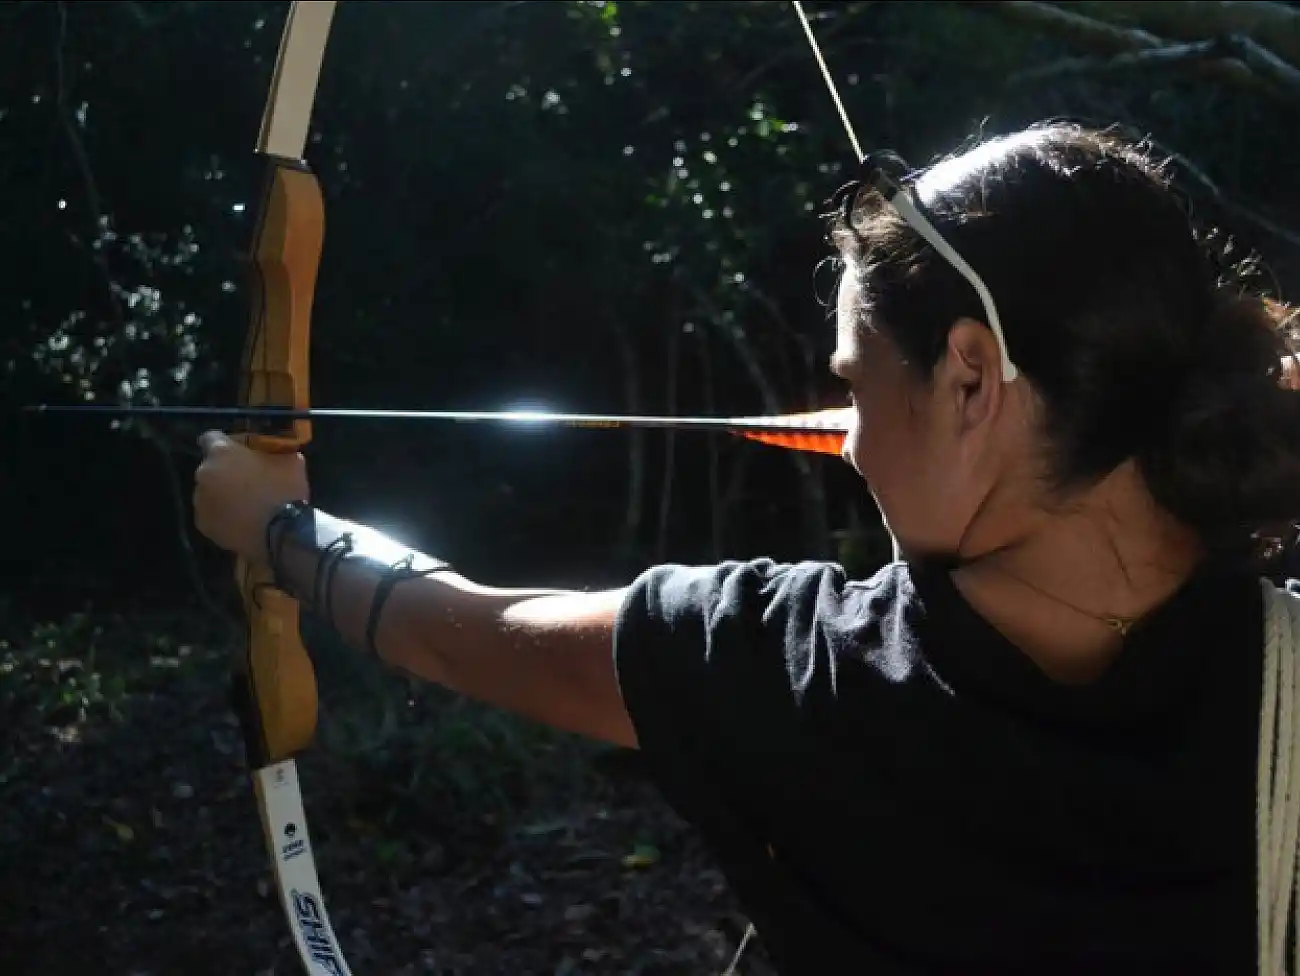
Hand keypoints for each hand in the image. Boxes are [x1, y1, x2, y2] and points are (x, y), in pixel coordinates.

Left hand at [194, 431, 309, 563]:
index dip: (226, 443)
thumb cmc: (285, 490)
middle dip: (225, 471)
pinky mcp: (203, 524)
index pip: (211, 437)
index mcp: (221, 452)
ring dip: (222, 494)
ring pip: (209, 492)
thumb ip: (274, 452)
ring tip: (244, 504)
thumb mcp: (290, 460)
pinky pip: (211, 514)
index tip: (239, 450)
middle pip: (211, 467)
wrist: (281, 533)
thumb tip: (273, 453)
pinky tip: (240, 520)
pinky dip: (222, 515)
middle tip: (247, 480)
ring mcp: (200, 501)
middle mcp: (204, 473)